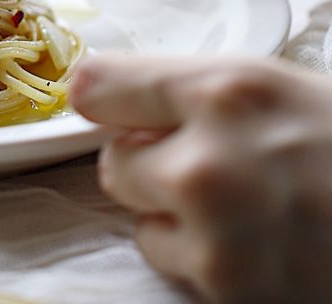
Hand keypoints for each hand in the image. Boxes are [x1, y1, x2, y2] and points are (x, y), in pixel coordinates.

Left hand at [71, 55, 331, 302]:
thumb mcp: (271, 86)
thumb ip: (187, 88)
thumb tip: (102, 93)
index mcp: (224, 92)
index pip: (98, 86)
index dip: (103, 97)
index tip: (107, 104)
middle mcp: (209, 161)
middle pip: (110, 159)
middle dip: (146, 159)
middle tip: (199, 159)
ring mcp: (216, 235)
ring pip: (136, 214)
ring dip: (169, 211)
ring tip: (235, 205)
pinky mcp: (228, 291)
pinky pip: (169, 260)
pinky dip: (198, 255)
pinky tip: (252, 241)